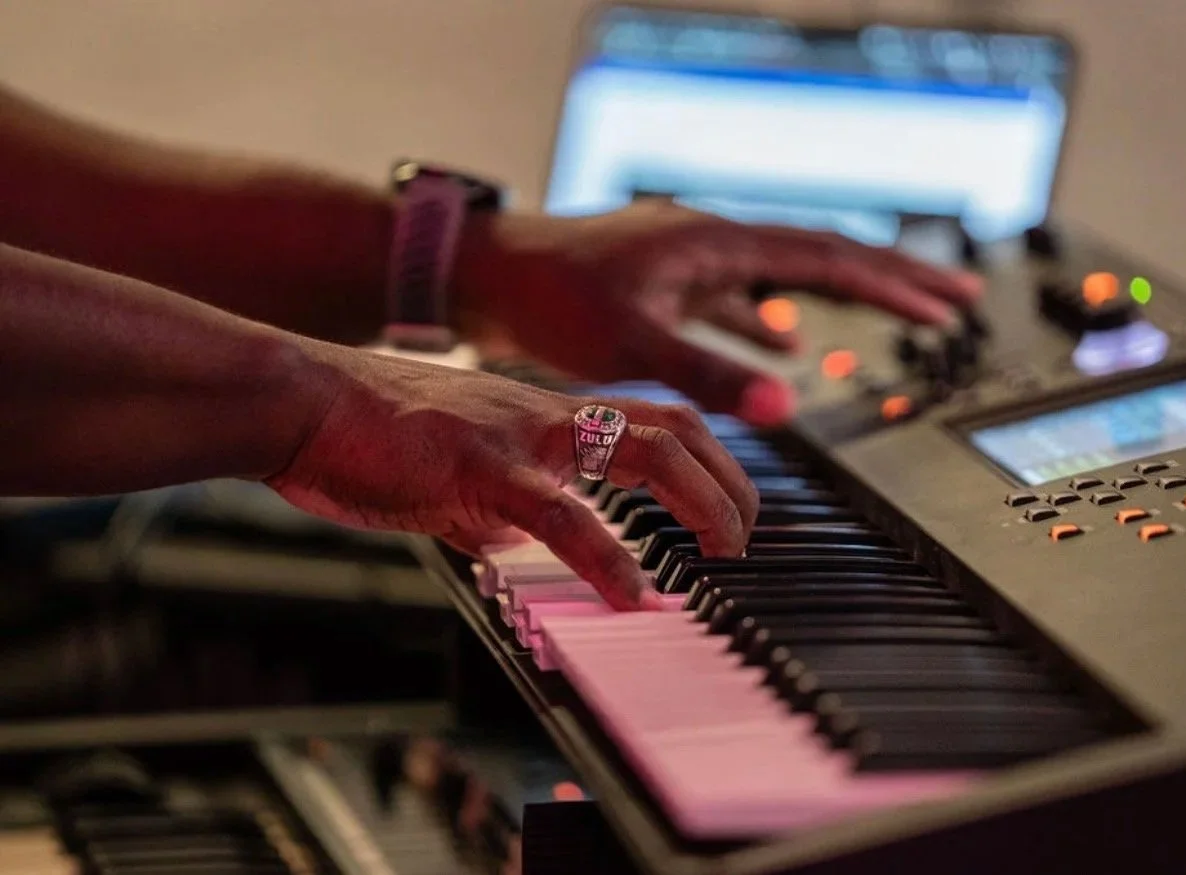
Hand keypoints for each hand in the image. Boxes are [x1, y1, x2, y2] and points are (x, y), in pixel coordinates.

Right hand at [265, 341, 756, 608]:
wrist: (299, 399)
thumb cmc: (366, 432)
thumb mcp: (453, 469)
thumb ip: (498, 508)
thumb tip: (521, 547)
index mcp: (543, 412)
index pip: (652, 419)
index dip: (706, 458)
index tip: (727, 505)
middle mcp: (547, 413)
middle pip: (673, 427)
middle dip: (728, 481)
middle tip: (744, 536)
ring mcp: (520, 435)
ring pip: (642, 453)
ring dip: (700, 504)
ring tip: (723, 553)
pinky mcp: (479, 468)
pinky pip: (561, 513)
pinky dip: (608, 558)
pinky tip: (633, 596)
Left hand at [451, 200, 981, 424]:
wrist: (488, 279)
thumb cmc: (549, 301)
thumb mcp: (634, 342)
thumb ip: (711, 373)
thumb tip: (792, 400)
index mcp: (717, 243)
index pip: (828, 258)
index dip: (892, 284)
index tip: (949, 305)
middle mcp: (713, 241)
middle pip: (822, 255)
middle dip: (890, 280)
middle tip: (953, 298)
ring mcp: (692, 260)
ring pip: (785, 274)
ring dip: (839, 296)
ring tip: (894, 313)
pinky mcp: (668, 283)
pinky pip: (738, 297)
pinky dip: (769, 320)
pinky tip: (782, 343)